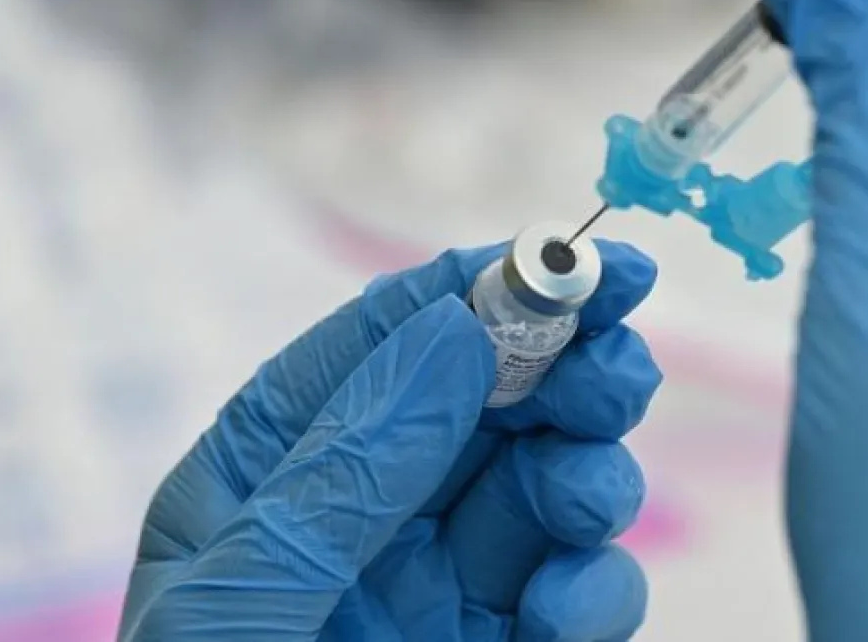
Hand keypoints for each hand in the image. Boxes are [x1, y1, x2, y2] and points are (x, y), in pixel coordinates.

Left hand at [119, 242, 661, 640]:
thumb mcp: (249, 597)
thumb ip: (352, 465)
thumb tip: (456, 335)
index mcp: (263, 474)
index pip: (378, 343)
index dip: (477, 288)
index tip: (575, 260)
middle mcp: (355, 515)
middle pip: (482, 402)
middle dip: (557, 371)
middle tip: (618, 361)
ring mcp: (433, 589)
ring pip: (540, 486)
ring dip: (586, 474)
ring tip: (585, 499)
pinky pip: (571, 594)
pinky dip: (594, 588)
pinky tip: (572, 609)